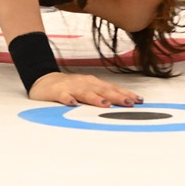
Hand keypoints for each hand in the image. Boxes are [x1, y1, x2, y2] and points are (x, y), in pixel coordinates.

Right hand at [28, 72, 143, 107]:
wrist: (45, 81)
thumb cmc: (71, 88)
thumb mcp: (89, 90)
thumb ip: (103, 95)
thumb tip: (125, 103)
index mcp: (94, 83)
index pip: (112, 88)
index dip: (126, 94)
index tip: (139, 101)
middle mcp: (85, 83)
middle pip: (102, 90)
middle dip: (116, 96)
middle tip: (129, 103)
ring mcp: (71, 87)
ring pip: (85, 92)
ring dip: (95, 98)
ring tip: (105, 104)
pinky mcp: (57, 92)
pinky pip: (62, 96)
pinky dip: (67, 99)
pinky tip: (72, 103)